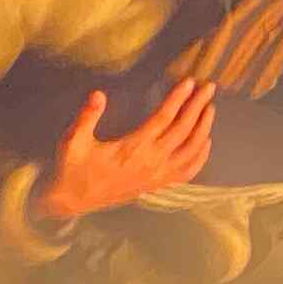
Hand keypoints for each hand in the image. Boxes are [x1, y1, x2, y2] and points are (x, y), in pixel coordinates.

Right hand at [40, 79, 214, 222]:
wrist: (73, 200)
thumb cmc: (74, 168)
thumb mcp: (73, 141)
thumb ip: (87, 117)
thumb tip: (98, 94)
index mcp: (133, 147)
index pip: (163, 118)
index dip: (178, 99)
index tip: (190, 83)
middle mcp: (150, 161)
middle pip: (183, 129)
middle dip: (198, 106)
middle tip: (209, 88)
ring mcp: (157, 175)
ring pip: (191, 150)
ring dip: (204, 128)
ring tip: (209, 109)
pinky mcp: (158, 185)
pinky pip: (188, 172)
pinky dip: (201, 156)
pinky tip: (206, 143)